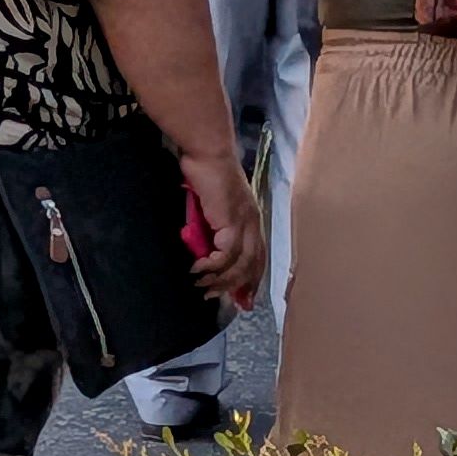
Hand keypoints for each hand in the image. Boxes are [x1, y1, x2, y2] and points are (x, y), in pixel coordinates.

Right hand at [178, 145, 267, 312]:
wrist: (208, 154)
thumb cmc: (206, 173)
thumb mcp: (211, 205)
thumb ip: (212, 225)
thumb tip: (202, 246)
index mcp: (252, 219)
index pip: (258, 257)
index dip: (252, 279)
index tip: (243, 298)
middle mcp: (254, 224)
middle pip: (253, 266)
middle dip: (240, 288)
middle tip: (221, 301)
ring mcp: (246, 224)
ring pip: (240, 265)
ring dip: (220, 280)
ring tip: (202, 288)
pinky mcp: (233, 223)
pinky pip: (225, 255)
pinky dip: (212, 266)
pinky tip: (198, 270)